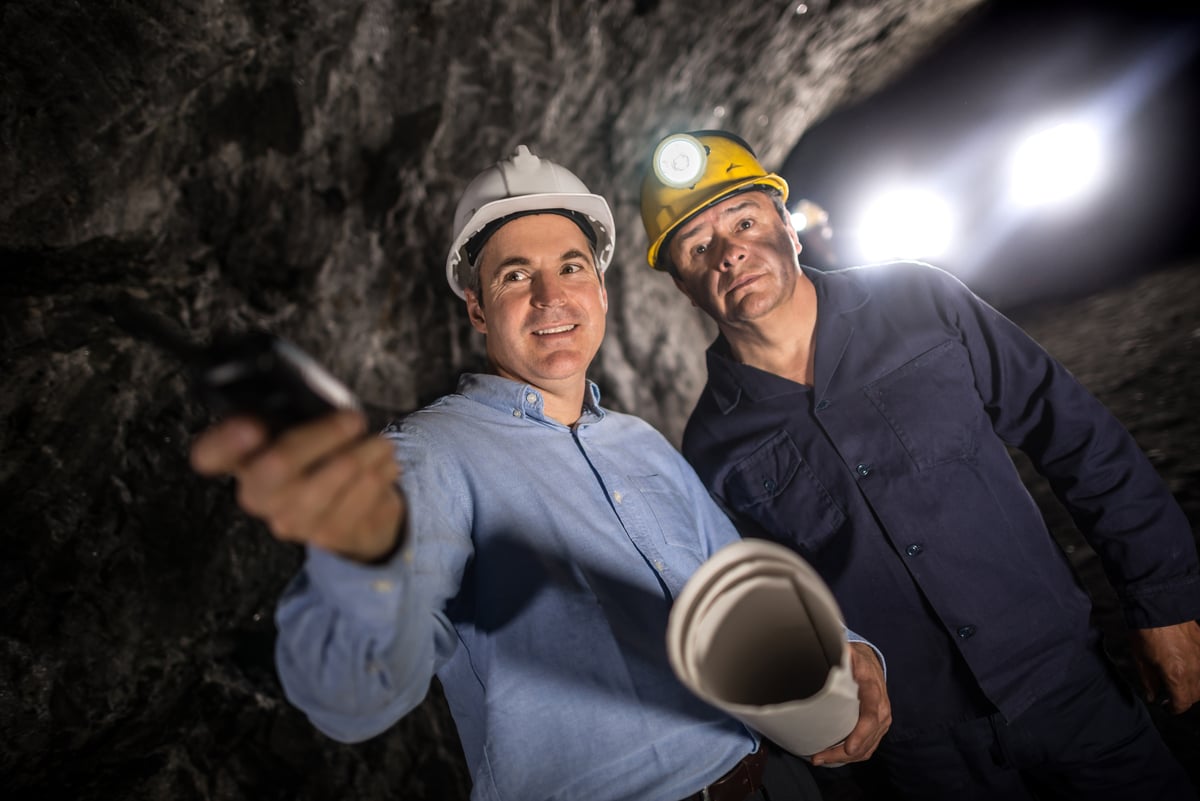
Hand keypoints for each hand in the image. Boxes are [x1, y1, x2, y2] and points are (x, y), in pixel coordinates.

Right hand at [190, 410, 405, 562]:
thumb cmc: (326, 453)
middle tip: (353, 420)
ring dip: (359, 458)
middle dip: (319, 438)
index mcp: (243, 458)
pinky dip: (376, 478)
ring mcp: (290, 519)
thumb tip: (319, 399)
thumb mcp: (308, 427)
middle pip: (274, 467)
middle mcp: (258, 494)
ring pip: (321, 489)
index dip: (224, 442)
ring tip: (381, 443)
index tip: (251, 425)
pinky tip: (386, 463)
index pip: (210, 455)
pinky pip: (352, 505)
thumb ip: (300, 414)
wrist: (358, 506)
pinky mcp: (326, 535)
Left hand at [809, 641, 891, 765]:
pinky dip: (850, 757)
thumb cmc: (858, 662)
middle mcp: (882, 711)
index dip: (861, 734)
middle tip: (818, 757)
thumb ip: (842, 655)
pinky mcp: (877, 730)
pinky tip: (832, 757)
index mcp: (874, 692)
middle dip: (842, 753)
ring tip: (819, 758)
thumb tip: (831, 651)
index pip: (871, 717)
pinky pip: (867, 749)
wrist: (872, 666)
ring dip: (843, 758)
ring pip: (866, 749)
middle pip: (866, 739)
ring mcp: (881, 723)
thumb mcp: (851, 654)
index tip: (849, 748)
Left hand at [1129, 620, 1199, 713]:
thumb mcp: (1140, 659)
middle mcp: (1194, 669)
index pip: (1182, 703)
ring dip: (1193, 686)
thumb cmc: (1146, 631)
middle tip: (1170, 693)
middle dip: (1183, 698)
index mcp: (1176, 675)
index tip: (1167, 707)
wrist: (1158, 605)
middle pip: (1195, 695)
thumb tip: (1153, 696)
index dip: (1174, 708)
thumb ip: (1149, 682)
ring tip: (1178, 681)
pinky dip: (1198, 671)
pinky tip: (1186, 667)